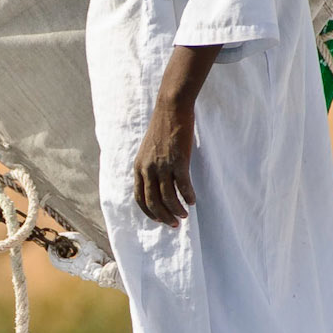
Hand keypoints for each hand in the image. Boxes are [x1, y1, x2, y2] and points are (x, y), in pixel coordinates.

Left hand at [132, 45, 220, 224]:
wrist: (171, 108)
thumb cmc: (163, 129)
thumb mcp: (149, 151)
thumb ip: (150, 167)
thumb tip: (158, 184)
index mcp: (139, 167)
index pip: (140, 198)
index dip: (150, 212)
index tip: (160, 220)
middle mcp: (147, 169)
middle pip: (153, 202)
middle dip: (164, 216)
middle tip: (175, 224)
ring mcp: (162, 165)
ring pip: (168, 197)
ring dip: (177, 209)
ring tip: (185, 215)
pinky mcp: (178, 160)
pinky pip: (183, 185)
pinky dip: (188, 196)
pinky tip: (193, 201)